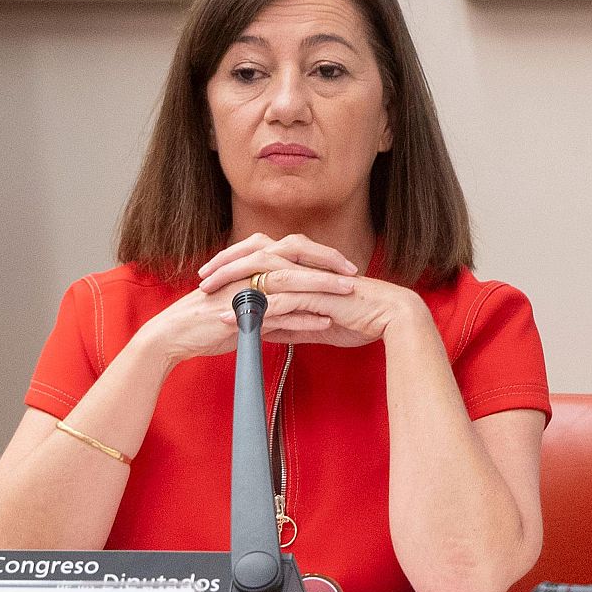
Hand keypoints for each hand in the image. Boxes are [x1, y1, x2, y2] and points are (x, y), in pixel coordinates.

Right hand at [137, 236, 356, 366]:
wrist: (174, 333)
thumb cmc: (207, 318)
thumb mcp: (239, 300)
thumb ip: (264, 295)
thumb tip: (290, 301)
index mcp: (249, 262)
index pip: (291, 248)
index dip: (320, 254)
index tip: (345, 264)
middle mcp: (248, 269)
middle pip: (294, 255)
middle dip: (327, 262)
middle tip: (353, 271)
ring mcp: (244, 289)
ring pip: (290, 281)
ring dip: (322, 287)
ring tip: (348, 294)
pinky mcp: (240, 313)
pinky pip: (278, 312)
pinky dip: (303, 316)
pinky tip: (324, 322)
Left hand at [224, 272, 426, 347]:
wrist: (390, 317)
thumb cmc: (359, 317)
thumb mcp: (316, 324)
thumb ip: (290, 324)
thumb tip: (267, 332)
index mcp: (303, 268)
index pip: (261, 259)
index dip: (235, 266)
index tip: (212, 278)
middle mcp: (303, 267)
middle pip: (255, 259)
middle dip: (225, 269)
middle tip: (201, 281)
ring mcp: (308, 279)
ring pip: (261, 279)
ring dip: (233, 290)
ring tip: (208, 303)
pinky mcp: (315, 295)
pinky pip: (278, 303)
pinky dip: (255, 311)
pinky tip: (235, 322)